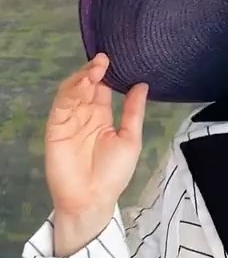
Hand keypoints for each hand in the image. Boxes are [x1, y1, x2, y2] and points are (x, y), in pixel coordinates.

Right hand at [45, 54, 147, 218]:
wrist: (92, 199)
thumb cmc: (113, 174)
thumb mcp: (130, 140)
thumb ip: (133, 112)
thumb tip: (142, 85)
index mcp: (102, 117)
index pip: (104, 89)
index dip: (109, 74)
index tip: (119, 59)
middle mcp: (85, 115)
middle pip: (88, 86)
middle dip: (96, 71)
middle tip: (106, 58)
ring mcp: (69, 120)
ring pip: (74, 91)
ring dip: (84, 77)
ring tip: (97, 66)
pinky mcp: (56, 126)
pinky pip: (62, 104)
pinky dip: (71, 90)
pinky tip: (84, 82)